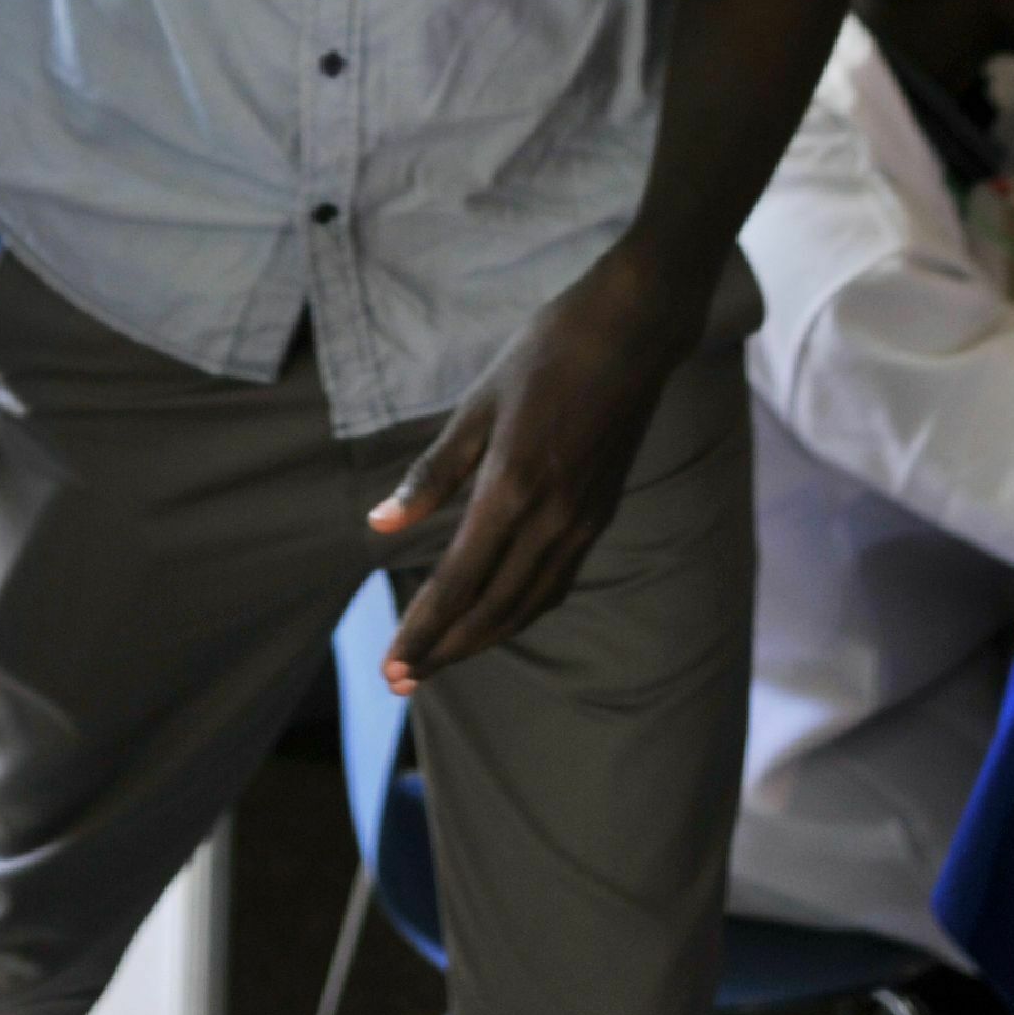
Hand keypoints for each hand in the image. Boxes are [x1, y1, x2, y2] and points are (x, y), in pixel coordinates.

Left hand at [368, 251, 692, 688]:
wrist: (634, 333)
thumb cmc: (547, 354)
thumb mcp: (477, 404)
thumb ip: (432, 472)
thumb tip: (379, 524)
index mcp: (513, 488)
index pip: (459, 582)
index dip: (423, 631)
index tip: (391, 667)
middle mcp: (552, 519)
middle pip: (492, 608)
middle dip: (444, 650)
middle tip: (401, 681)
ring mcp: (583, 522)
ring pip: (527, 605)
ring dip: (480, 640)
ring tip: (438, 662)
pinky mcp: (599, 515)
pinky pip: (555, 583)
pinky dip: (519, 612)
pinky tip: (496, 618)